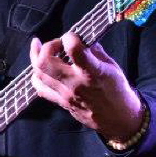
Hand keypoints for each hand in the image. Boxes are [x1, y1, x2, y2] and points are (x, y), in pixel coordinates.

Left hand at [29, 32, 144, 143]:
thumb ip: (94, 51)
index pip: (72, 48)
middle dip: (47, 46)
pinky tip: (42, 69)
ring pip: (38, 74)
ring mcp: (65, 94)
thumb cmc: (118, 91)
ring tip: (40, 48)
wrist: (118, 120)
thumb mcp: (112, 66)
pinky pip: (41, 89)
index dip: (70, 36)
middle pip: (45, 61)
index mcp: (91, 72)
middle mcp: (75, 83)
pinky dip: (37, 76)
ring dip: (37, 58)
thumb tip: (81, 39)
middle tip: (56, 44)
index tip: (74, 37)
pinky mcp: (61, 103)